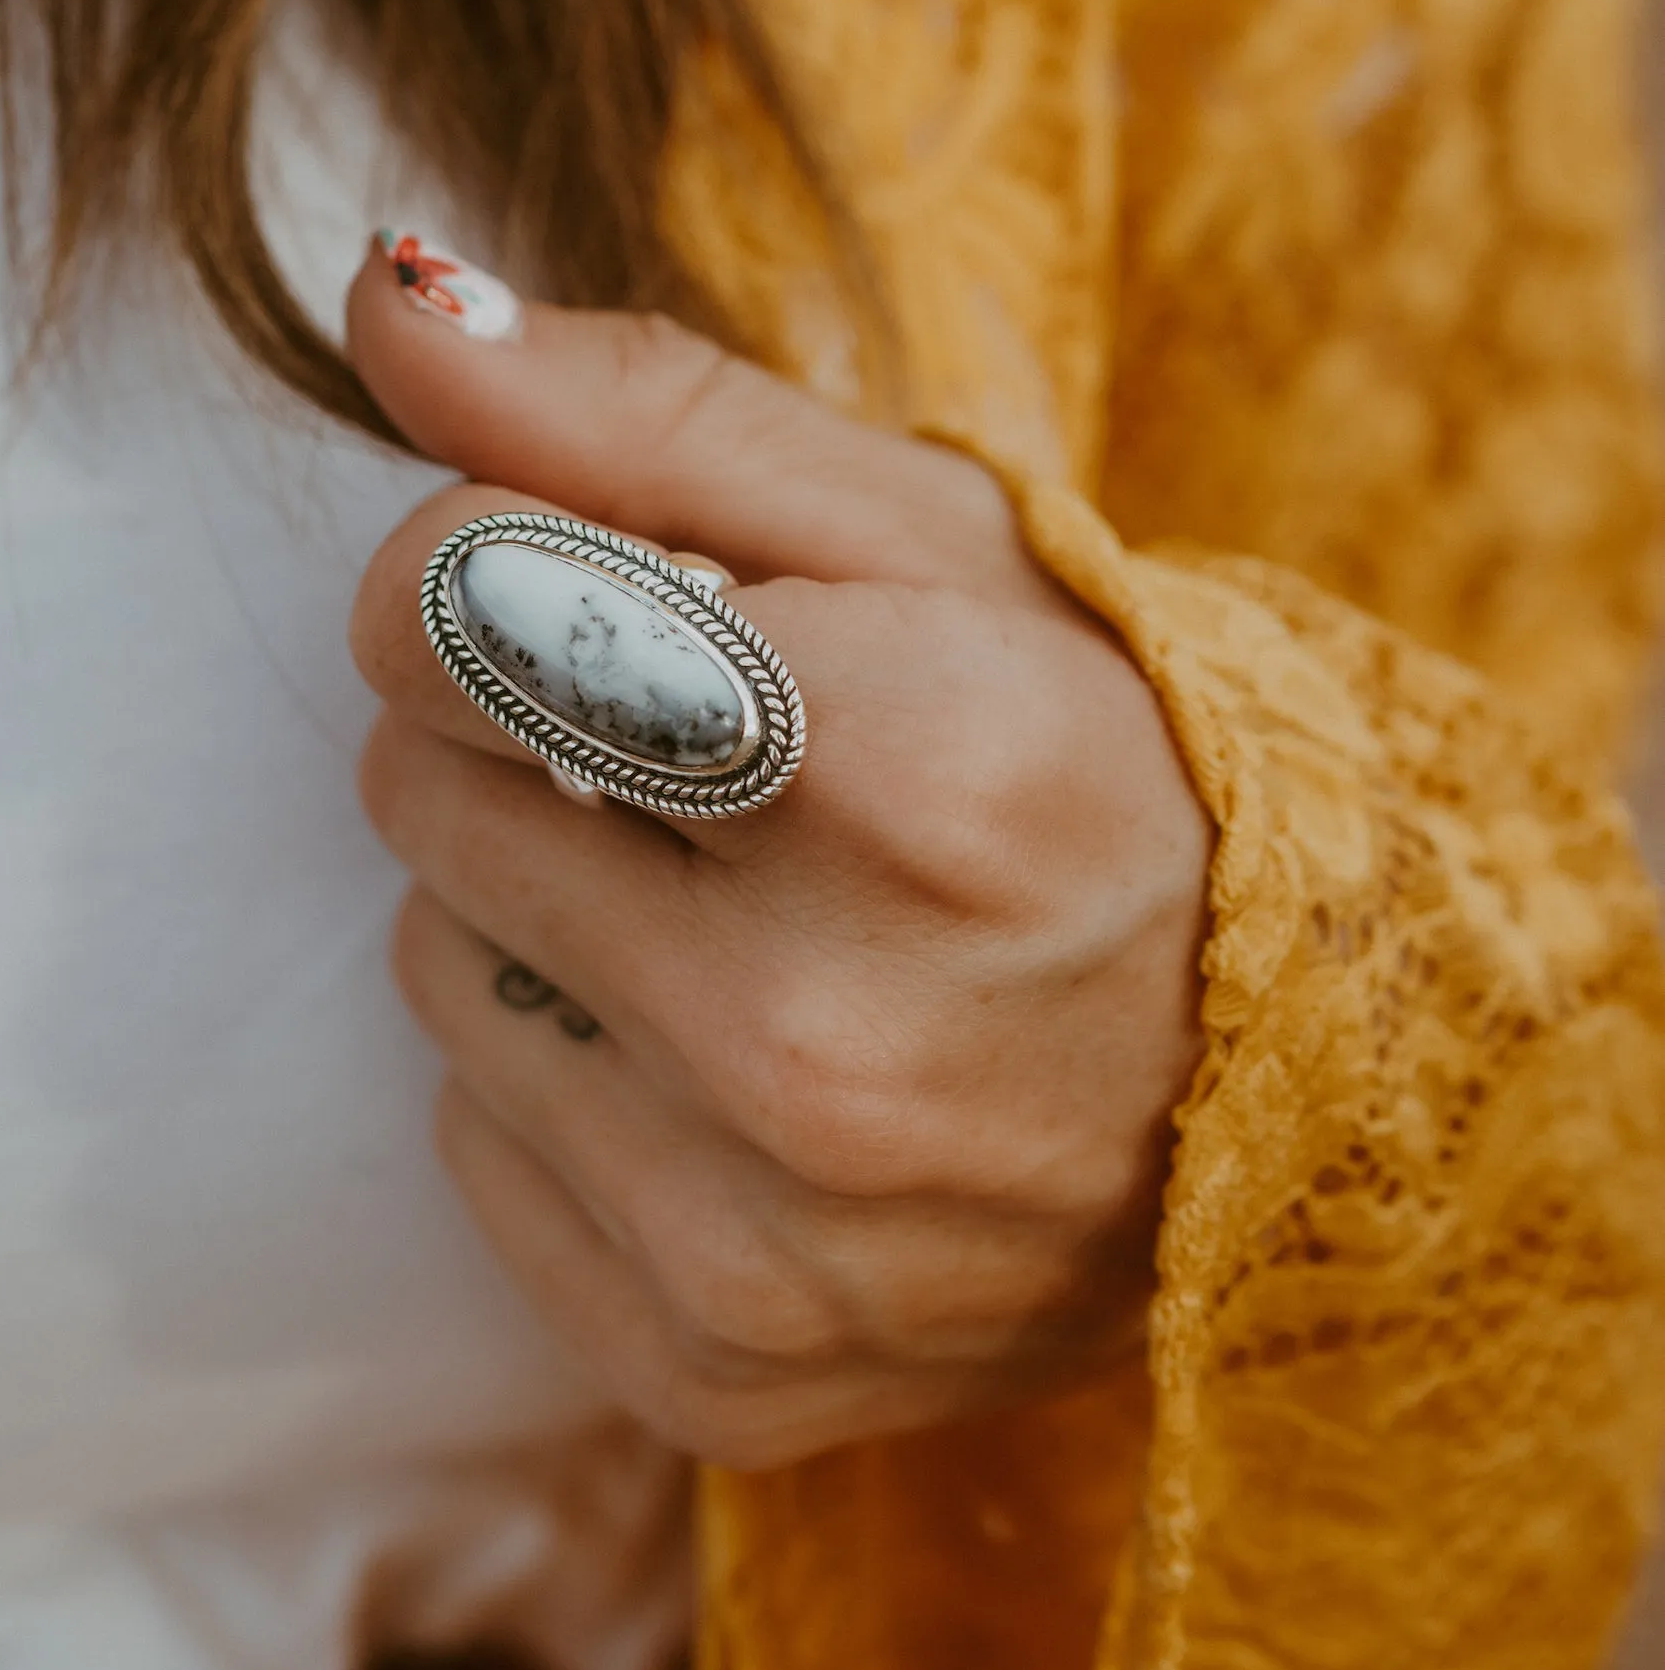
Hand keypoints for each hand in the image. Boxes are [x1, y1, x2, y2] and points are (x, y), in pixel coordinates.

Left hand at [346, 238, 1211, 1468]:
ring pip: (431, 964)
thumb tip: (379, 302)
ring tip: (735, 910)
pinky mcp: (712, 1367)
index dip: (481, 561)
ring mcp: (767, 1240)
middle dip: (514, 726)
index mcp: (910, 777)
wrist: (1290, 1075)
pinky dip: (565, 1080)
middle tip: (697, 754)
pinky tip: (731, 1065)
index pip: (459, 606)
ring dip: (534, 901)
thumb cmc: (1093, 750)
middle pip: (424, 781)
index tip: (580, 584)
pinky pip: (474, 1147)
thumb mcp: (922, 530)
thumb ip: (635, 408)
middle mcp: (827, 1045)